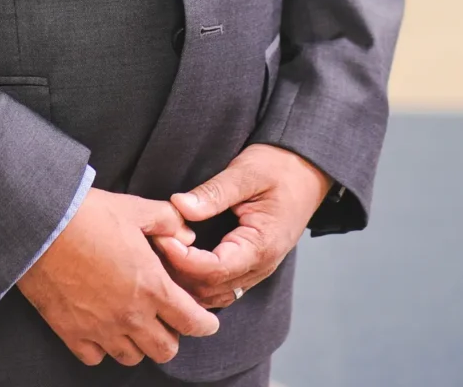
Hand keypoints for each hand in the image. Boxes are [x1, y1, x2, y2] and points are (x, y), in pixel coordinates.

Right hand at [16, 187, 219, 366]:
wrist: (39, 224)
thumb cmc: (88, 214)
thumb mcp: (134, 208)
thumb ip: (167, 221)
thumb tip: (187, 235)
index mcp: (152, 285)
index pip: (192, 321)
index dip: (206, 324)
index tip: (208, 322)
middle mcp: (130, 315)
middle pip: (166, 350)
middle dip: (172, 336)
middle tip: (166, 319)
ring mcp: (101, 328)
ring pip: (133, 358)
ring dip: (138, 344)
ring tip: (133, 324)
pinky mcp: (72, 333)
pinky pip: (96, 357)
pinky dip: (102, 348)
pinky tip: (101, 329)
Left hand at [155, 144, 330, 309]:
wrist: (308, 171)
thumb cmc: (280, 167)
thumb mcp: (246, 172)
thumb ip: (213, 192)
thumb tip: (178, 206)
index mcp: (261, 246)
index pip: (214, 269)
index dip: (183, 259)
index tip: (161, 236)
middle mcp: (259, 266)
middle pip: (210, 289)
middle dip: (178, 272)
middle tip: (153, 242)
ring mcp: (255, 269)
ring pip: (214, 294)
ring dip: (186, 280)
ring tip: (161, 251)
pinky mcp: (249, 264)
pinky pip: (220, 286)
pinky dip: (197, 279)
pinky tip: (178, 258)